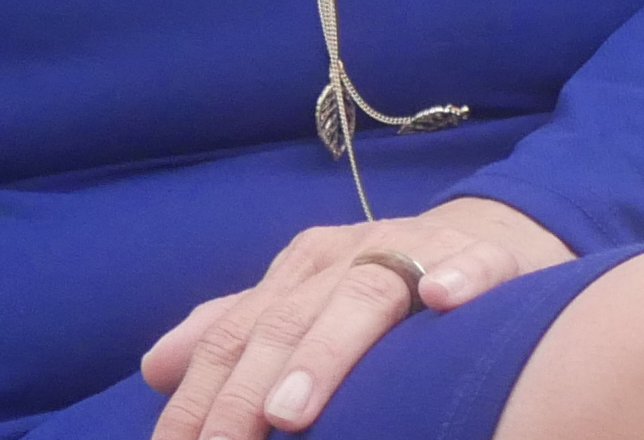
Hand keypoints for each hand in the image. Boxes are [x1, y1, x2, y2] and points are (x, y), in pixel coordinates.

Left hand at [141, 195, 574, 437]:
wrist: (489, 233)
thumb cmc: (384, 283)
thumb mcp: (303, 302)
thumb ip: (234, 331)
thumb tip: (154, 368)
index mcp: (300, 270)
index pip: (235, 333)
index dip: (199, 392)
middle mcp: (349, 255)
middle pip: (286, 320)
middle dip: (245, 390)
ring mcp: (417, 253)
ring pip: (364, 296)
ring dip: (323, 352)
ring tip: (289, 410)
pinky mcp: (487, 258)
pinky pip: (474, 265)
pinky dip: (456, 280)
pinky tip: (441, 302)